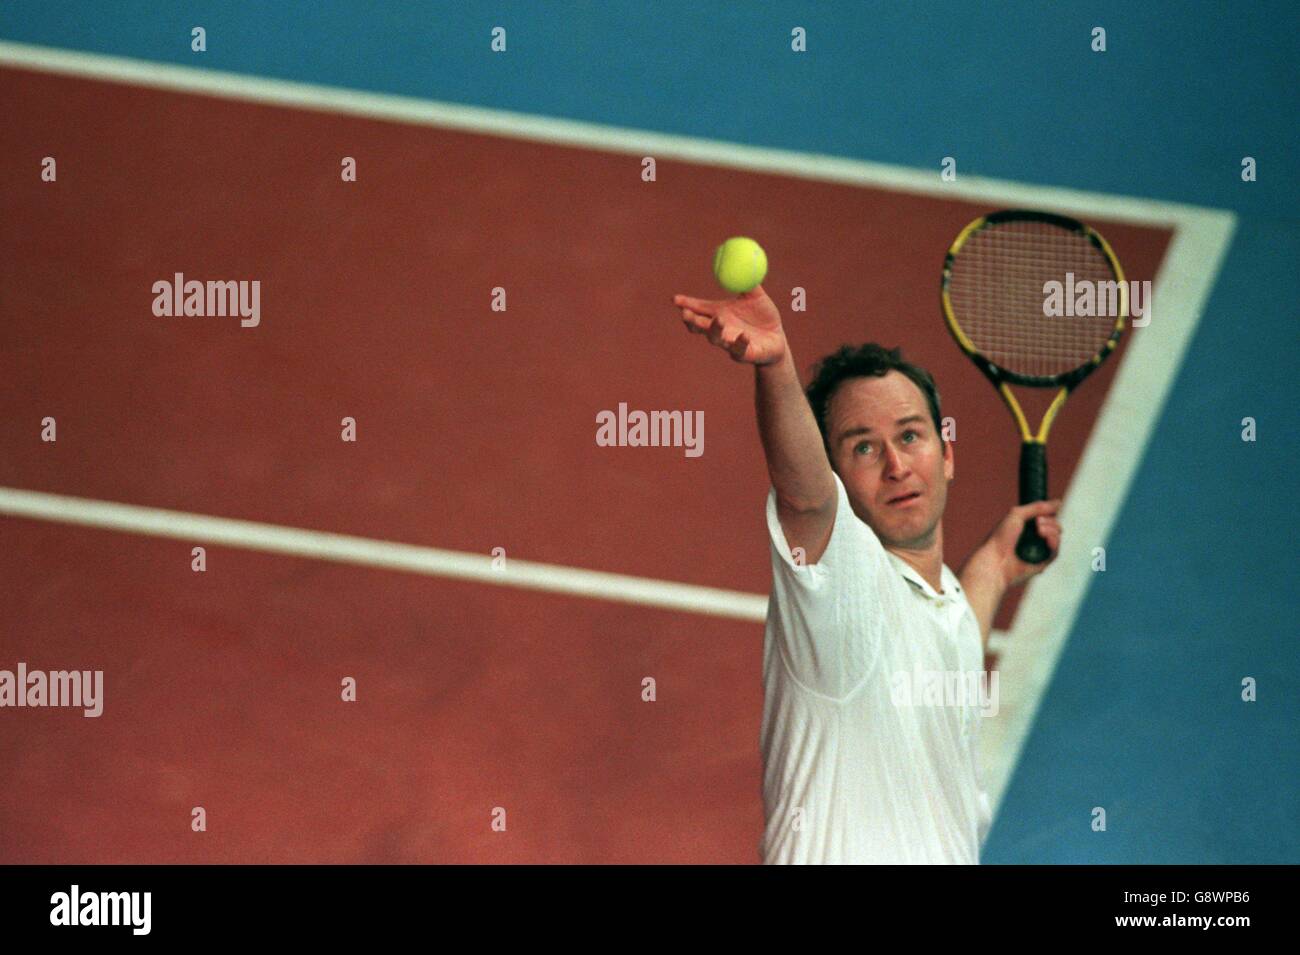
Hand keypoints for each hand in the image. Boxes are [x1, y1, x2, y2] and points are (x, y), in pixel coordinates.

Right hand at [672, 285, 786, 365]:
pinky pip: (738, 350)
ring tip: (718, 319)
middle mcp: (720, 329)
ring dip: (714, 329)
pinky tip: (744, 336)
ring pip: (715, 339)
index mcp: (719, 314)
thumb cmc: (764, 317)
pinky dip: (740, 343)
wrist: (777, 340)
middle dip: (691, 320)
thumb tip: (743, 259)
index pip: (698, 309)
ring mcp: (729, 343)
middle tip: (686, 313)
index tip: (675, 299)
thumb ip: (748, 281)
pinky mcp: (743, 354)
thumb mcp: (756, 296)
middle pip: (699, 326)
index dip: (686, 305)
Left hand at [983, 499, 1062, 588]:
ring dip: (1052, 530)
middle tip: (1037, 522)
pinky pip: (1055, 551)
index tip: (1047, 510)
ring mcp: (1038, 549)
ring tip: (1039, 531)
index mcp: (1026, 526)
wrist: (996, 559)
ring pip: (1056, 537)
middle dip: (1050, 521)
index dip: (1050, 512)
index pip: (1047, 516)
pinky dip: (1054, 543)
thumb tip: (1058, 502)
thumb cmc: (1001, 537)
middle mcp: (1034, 537)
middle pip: (1054, 525)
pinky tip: (1048, 539)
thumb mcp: (1017, 514)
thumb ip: (1037, 507)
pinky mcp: (1042, 562)